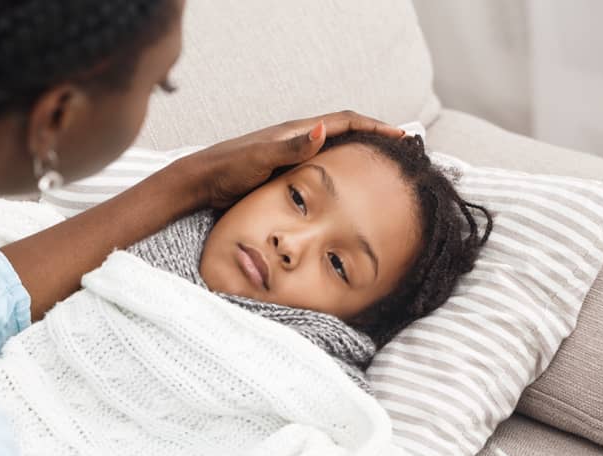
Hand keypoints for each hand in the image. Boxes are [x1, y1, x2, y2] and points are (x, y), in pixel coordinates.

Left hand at [174, 110, 406, 209]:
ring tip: (384, 166)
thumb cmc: (227, 169)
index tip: (402, 135)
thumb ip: (290, 147)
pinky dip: (342, 170)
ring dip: (360, 154)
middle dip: (375, 137)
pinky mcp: (285, 171)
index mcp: (297, 132)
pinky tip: (348, 186)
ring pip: (335, 150)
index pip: (346, 122)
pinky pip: (322, 166)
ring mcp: (292, 155)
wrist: (201, 182)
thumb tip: (324, 130)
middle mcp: (297, 139)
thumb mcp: (260, 158)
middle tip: (402, 150)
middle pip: (346, 132)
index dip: (375, 127)